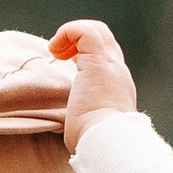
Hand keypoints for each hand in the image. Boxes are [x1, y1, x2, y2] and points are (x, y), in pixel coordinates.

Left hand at [48, 18, 137, 149]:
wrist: (108, 141)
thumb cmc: (96, 142)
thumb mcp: (92, 125)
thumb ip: (88, 118)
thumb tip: (78, 130)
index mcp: (117, 85)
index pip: (107, 55)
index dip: (84, 52)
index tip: (68, 63)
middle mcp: (117, 71)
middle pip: (103, 37)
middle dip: (78, 39)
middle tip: (60, 55)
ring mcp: (110, 64)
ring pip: (96, 30)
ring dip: (71, 34)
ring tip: (55, 51)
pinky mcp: (97, 62)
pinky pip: (84, 31)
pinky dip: (67, 32)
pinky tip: (54, 50)